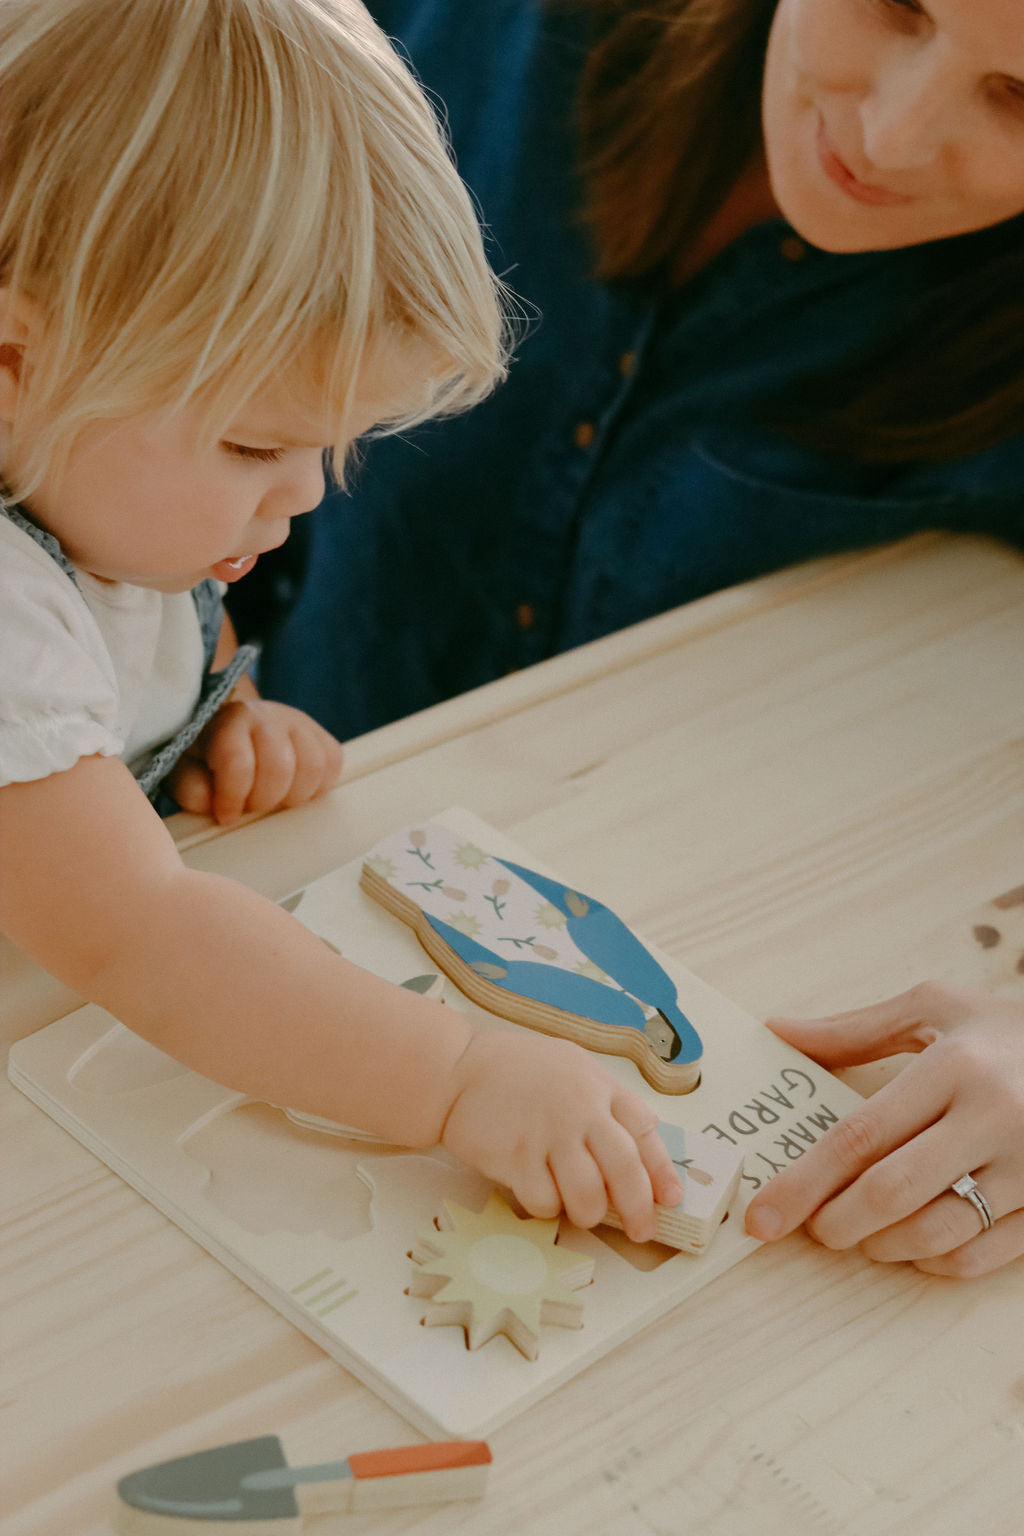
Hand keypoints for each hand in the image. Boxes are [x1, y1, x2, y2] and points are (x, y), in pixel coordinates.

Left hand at [168, 696, 343, 823]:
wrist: (230, 727)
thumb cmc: (207, 754)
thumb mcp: (185, 768)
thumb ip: (190, 786)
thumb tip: (211, 801)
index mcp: (231, 720)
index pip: (239, 763)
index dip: (232, 798)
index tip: (225, 815)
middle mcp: (269, 715)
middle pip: (280, 770)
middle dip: (263, 800)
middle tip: (250, 804)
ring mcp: (300, 724)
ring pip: (313, 769)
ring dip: (293, 796)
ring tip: (274, 799)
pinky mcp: (322, 737)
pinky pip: (333, 766)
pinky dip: (316, 787)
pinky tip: (294, 790)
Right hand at [440, 1031, 683, 1241]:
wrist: (456, 1069)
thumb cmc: (515, 1069)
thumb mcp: (571, 1066)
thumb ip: (604, 1099)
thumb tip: (640, 1137)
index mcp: (598, 1087)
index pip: (645, 1132)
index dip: (662, 1170)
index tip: (670, 1197)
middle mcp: (579, 1111)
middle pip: (625, 1170)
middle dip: (639, 1209)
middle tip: (641, 1231)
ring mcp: (548, 1135)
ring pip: (588, 1197)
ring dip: (590, 1214)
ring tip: (582, 1211)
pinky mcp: (516, 1157)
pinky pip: (545, 1202)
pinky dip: (548, 1208)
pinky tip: (540, 1193)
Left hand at [744, 982, 1023, 1275]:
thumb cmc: (1005, 1031)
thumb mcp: (935, 1008)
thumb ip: (854, 1029)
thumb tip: (778, 1033)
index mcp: (954, 1065)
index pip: (859, 1136)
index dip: (802, 1182)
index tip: (762, 1216)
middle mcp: (993, 1116)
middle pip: (891, 1192)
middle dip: (835, 1223)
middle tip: (812, 1228)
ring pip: (937, 1233)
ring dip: (882, 1246)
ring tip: (859, 1233)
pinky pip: (983, 1255)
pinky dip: (936, 1263)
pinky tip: (913, 1246)